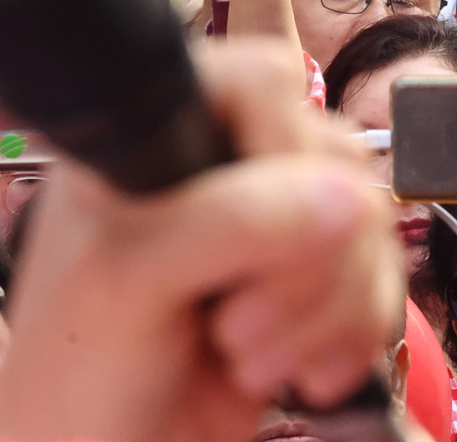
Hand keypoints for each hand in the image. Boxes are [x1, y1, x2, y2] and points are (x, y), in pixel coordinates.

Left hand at [0, 46, 402, 441]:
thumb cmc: (76, 368)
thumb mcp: (129, 279)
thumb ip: (229, 223)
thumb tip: (343, 196)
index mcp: (155, 130)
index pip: (263, 83)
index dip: (280, 154)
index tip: (253, 234)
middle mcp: (218, 165)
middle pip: (333, 159)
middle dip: (299, 264)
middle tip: (232, 319)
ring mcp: (268, 225)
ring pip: (369, 223)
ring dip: (323, 310)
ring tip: (248, 356)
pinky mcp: (306, 284)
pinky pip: (380, 279)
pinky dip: (350, 334)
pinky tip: (300, 372)